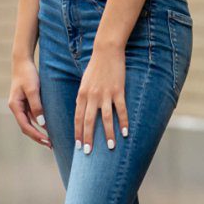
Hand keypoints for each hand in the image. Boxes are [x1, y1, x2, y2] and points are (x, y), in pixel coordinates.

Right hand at [8, 58, 48, 144]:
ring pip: (30, 123)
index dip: (36, 135)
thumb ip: (37, 106)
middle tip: (51, 145)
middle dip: (38, 137)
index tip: (47, 141)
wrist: (23, 62)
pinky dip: (40, 123)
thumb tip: (41, 123)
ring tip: (51, 139)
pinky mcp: (27, 102)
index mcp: (15, 106)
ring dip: (39, 131)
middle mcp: (17, 108)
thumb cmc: (27, 74)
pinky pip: (33, 116)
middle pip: (26, 127)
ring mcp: (21, 106)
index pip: (25, 126)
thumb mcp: (33, 89)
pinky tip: (49, 126)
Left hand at [74, 35, 128, 151]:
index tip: (78, 145)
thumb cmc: (95, 67)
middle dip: (88, 138)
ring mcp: (105, 94)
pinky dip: (123, 122)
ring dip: (108, 134)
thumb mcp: (84, 82)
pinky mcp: (118, 91)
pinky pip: (121, 110)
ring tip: (110, 147)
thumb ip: (83, 97)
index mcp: (82, 94)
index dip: (78, 133)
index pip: (78, 118)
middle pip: (89, 121)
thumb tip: (83, 112)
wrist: (106, 51)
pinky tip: (125, 132)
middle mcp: (92, 96)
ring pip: (105, 119)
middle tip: (88, 152)